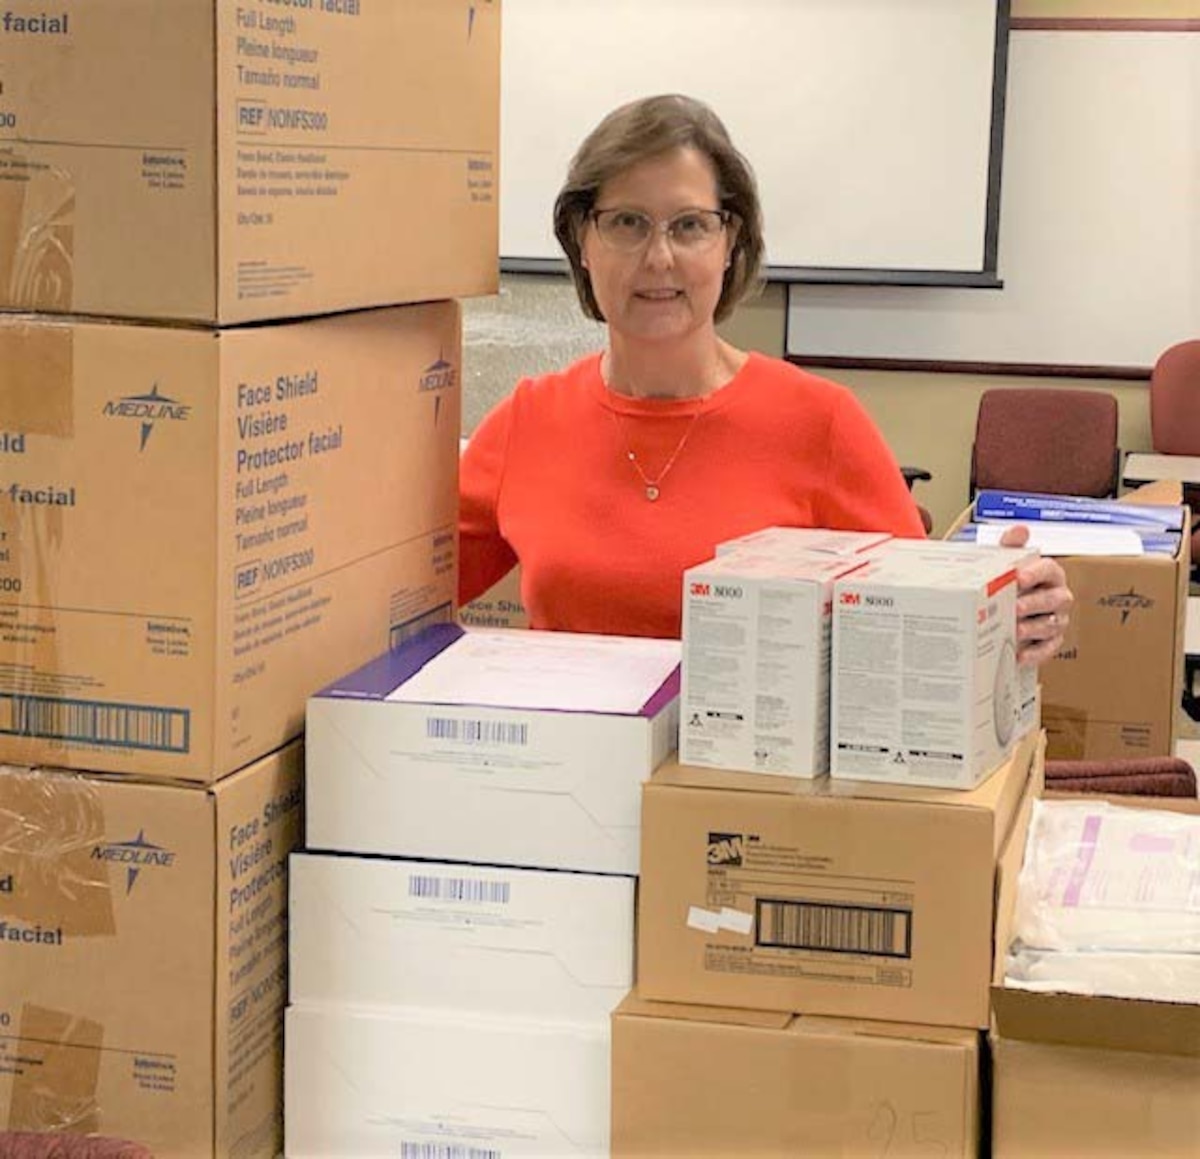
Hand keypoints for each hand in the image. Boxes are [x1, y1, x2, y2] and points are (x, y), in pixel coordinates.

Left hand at [998, 524, 1073, 666]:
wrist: (1001, 608)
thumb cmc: (1008, 583)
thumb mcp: (1006, 563)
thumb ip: (1012, 546)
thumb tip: (1019, 530)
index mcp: (1049, 574)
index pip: (1049, 569)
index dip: (1035, 573)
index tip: (1018, 577)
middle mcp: (1058, 596)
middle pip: (1054, 599)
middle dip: (1034, 603)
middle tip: (1015, 607)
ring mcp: (1057, 620)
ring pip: (1051, 624)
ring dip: (1032, 628)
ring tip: (1014, 631)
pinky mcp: (1052, 642)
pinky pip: (1048, 649)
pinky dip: (1035, 653)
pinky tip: (1019, 655)